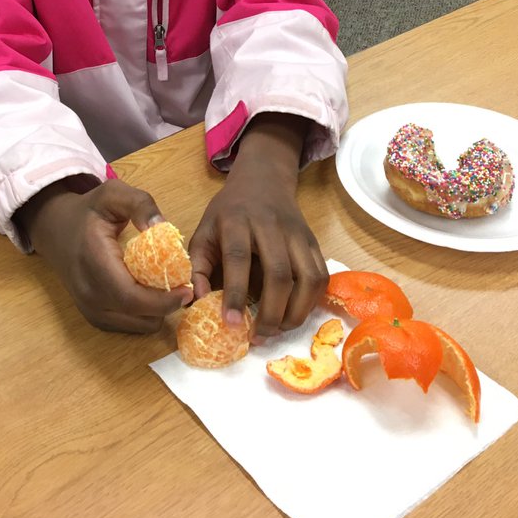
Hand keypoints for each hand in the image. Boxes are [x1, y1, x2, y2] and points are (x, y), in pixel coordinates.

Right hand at [18, 177, 192, 332]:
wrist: (55, 230)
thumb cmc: (88, 212)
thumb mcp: (113, 194)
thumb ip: (140, 204)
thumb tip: (163, 227)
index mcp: (94, 261)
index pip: (130, 296)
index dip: (163, 299)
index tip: (187, 287)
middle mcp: (89, 293)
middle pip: (138, 315)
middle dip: (167, 304)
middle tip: (184, 284)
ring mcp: (89, 309)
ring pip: (137, 325)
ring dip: (158, 310)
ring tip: (166, 286)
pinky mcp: (94, 317)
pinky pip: (129, 325)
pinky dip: (145, 314)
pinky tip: (149, 292)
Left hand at [188, 114, 327, 343]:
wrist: (262, 180)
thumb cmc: (228, 212)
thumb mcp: (204, 230)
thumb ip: (198, 265)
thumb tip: (197, 301)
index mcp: (236, 221)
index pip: (239, 258)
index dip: (235, 293)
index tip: (231, 324)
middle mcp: (270, 225)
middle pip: (278, 273)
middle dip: (271, 312)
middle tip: (258, 337)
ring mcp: (296, 233)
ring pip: (306, 277)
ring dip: (295, 312)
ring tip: (278, 330)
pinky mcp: (313, 241)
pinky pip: (320, 275)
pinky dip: (311, 301)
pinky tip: (294, 314)